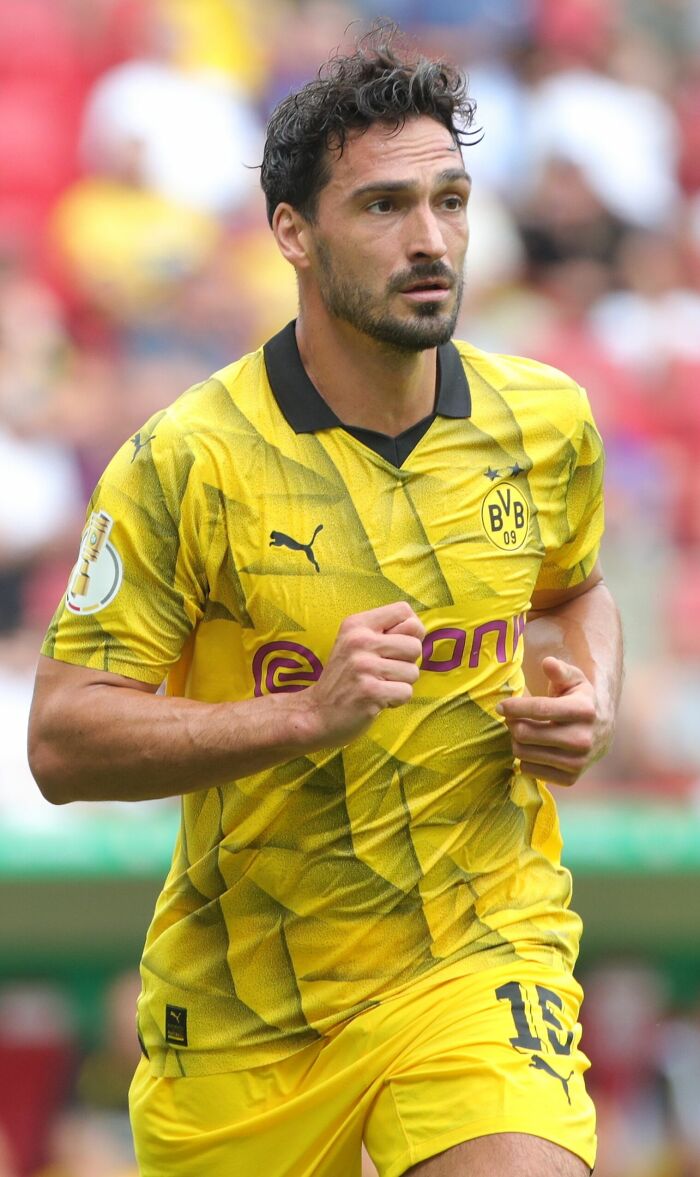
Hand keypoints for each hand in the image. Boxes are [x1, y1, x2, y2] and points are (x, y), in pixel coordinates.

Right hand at [302, 602, 424, 747]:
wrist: (316, 713)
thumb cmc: (345, 678)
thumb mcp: (355, 644)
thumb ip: (384, 632)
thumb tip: (418, 630)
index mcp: (357, 624)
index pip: (404, 611)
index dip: (409, 631)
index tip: (393, 648)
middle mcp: (359, 641)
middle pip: (414, 644)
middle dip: (407, 663)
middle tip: (384, 673)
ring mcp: (363, 666)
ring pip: (413, 671)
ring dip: (400, 684)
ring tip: (378, 686)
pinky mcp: (369, 691)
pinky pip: (406, 692)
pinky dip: (396, 701)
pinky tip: (376, 700)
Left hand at [496, 656, 613, 786]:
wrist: (602, 733)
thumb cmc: (579, 701)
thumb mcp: (574, 680)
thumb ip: (559, 670)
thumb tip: (547, 663)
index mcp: (584, 710)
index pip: (539, 709)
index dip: (514, 706)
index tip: (500, 706)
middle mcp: (583, 739)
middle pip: (525, 733)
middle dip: (512, 723)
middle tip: (511, 718)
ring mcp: (577, 762)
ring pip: (523, 753)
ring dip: (516, 740)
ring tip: (522, 730)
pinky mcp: (570, 779)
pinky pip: (529, 770)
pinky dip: (525, 758)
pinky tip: (534, 748)